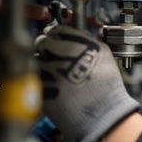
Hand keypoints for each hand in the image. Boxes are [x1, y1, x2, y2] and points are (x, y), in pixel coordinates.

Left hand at [35, 25, 139, 141]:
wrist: (102, 112)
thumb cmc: (106, 86)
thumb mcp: (104, 54)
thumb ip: (86, 40)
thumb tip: (72, 34)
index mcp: (81, 44)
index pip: (58, 29)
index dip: (54, 32)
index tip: (52, 35)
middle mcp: (64, 55)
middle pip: (42, 42)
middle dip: (45, 46)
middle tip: (51, 53)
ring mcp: (51, 71)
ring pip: (35, 59)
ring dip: (42, 63)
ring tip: (55, 72)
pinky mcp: (42, 87)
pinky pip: (35, 77)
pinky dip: (41, 78)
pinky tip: (54, 84)